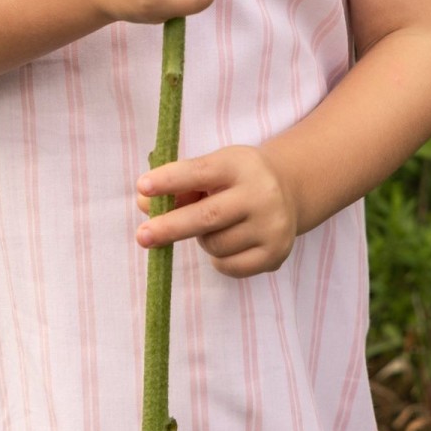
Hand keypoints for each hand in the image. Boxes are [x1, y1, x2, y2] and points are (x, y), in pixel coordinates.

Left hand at [135, 145, 297, 277]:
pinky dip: (218, 258)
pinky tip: (227, 242)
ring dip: (202, 239)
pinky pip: (229, 266)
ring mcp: (271, 225)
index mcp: (239, 164)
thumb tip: (143, 203)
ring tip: (212, 226)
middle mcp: (260, 193)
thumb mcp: (213, 169)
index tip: (142, 186)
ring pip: (215, 244)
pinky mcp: (275, 253)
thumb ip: (178, 185)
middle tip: (142, 236)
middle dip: (170, 227)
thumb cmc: (236, 178)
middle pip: (206, 216)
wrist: (289, 189)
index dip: (170, 180)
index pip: (200, 172)